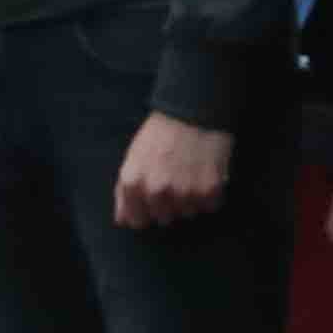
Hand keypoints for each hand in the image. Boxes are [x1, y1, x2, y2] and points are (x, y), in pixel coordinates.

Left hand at [111, 110, 231, 229]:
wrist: (193, 111)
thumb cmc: (160, 133)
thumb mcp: (133, 157)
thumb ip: (124, 191)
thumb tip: (122, 221)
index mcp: (133, 184)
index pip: (136, 220)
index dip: (145, 210)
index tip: (153, 200)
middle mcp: (156, 192)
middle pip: (163, 219)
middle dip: (168, 204)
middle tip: (175, 179)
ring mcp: (183, 193)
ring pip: (187, 213)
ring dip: (190, 199)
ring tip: (191, 173)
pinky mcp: (209, 191)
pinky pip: (209, 206)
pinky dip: (210, 195)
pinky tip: (205, 174)